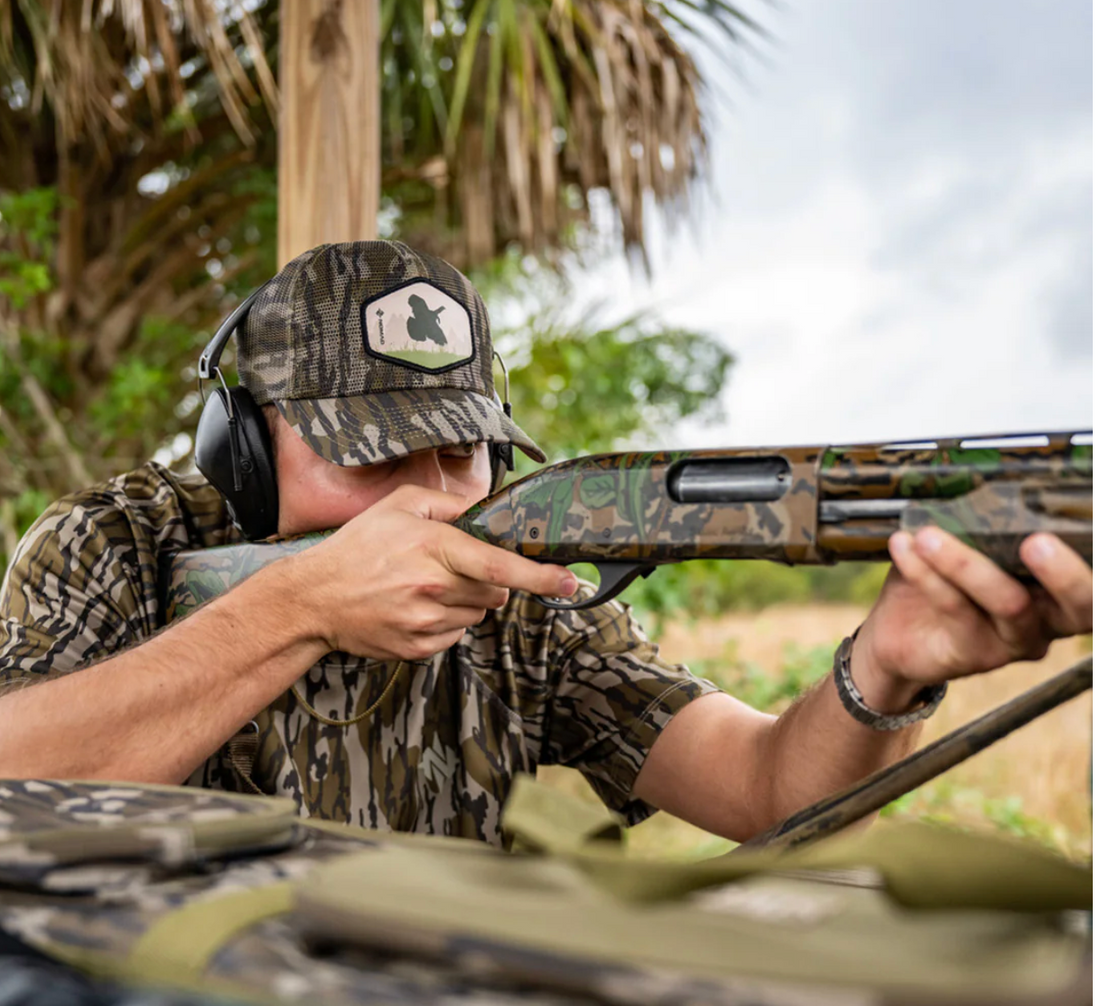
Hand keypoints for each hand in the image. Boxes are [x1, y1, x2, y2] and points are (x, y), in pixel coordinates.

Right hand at [279, 485, 576, 661]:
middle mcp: (433, 588)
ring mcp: (426, 623)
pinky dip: (447, 621)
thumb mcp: (399, 506)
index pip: (499, 564)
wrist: (314, 600)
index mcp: (433, 548)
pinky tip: (416, 607)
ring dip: (466, 599)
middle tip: (453, 566)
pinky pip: (456, 634)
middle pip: (496, 589)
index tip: (568, 582)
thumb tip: (486, 509)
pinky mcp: (419, 648)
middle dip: (489, 577)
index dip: (540, 576)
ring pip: (479, 612)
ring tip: (425, 585)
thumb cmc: (357, 548)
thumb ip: (449, 503)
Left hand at [857, 529, 1091, 693]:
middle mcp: (1049, 616)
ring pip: (1009, 603)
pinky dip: (926, 573)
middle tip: (1037, 542)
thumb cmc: (945, 578)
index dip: (1092, 554)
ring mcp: (1016, 638)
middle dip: (1065, 573)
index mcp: (1057, 586)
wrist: (899, 632)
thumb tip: (985, 475)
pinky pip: (956, 608)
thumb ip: (987, 521)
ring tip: (929, 536)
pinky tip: (904, 546)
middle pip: (1080, 606)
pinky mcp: (977, 653)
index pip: (1091, 568)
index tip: (1089, 513)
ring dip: (967, 563)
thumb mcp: (971, 542)